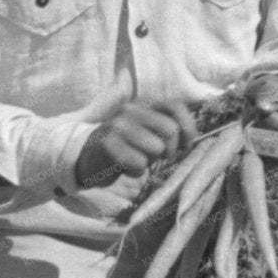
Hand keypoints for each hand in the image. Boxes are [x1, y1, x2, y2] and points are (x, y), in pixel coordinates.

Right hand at [73, 100, 197, 189]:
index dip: (188, 127)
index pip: (176, 106)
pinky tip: (122, 167)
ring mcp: (117, 126)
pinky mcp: (107, 145)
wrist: (85, 160)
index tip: (185, 144)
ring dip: (149, 161)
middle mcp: (130, 111)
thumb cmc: (123, 150)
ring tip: (133, 160)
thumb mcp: (145, 134)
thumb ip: (166, 131)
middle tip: (153, 156)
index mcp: (142, 106)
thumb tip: (192, 137)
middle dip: (168, 150)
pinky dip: (134, 171)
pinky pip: (138, 163)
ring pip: (156, 148)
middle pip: (170, 130)